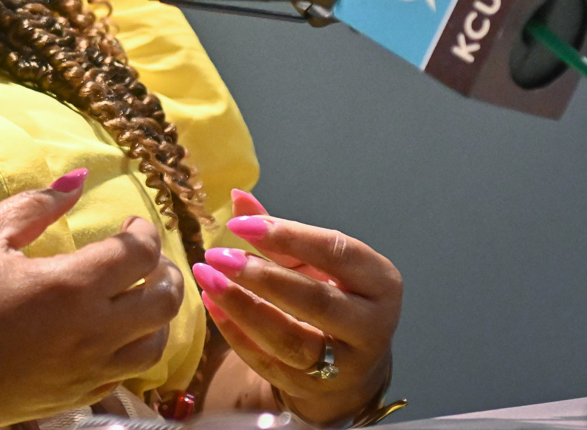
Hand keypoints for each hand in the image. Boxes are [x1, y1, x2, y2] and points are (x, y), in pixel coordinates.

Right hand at [0, 170, 184, 429]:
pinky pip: (123, 377)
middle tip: (148, 258)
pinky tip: (108, 334)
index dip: (144, 231)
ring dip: (156, 317)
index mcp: (70, 286)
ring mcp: (84, 374)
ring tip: (138, 297)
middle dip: (166, 273)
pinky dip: (130, 351)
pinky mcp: (71, 400)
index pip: (140, 254)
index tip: (130, 222)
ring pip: (153, 347)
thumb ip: (36, 204)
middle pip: (163, 303)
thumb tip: (77, 179)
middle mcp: (90, 334)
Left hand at [192, 191, 401, 427]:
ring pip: (290, 339)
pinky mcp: (312, 389)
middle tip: (217, 255)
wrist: (349, 366)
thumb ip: (280, 232)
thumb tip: (238, 198)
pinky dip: (235, 333)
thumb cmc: (332, 296)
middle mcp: (370, 326)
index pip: (336, 252)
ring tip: (207, 278)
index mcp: (380, 283)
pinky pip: (268, 363)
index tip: (238, 225)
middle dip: (261, 276)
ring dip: (242, 306)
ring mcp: (343, 364)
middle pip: (315, 300)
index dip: (287, 235)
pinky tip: (211, 305)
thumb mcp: (316, 262)